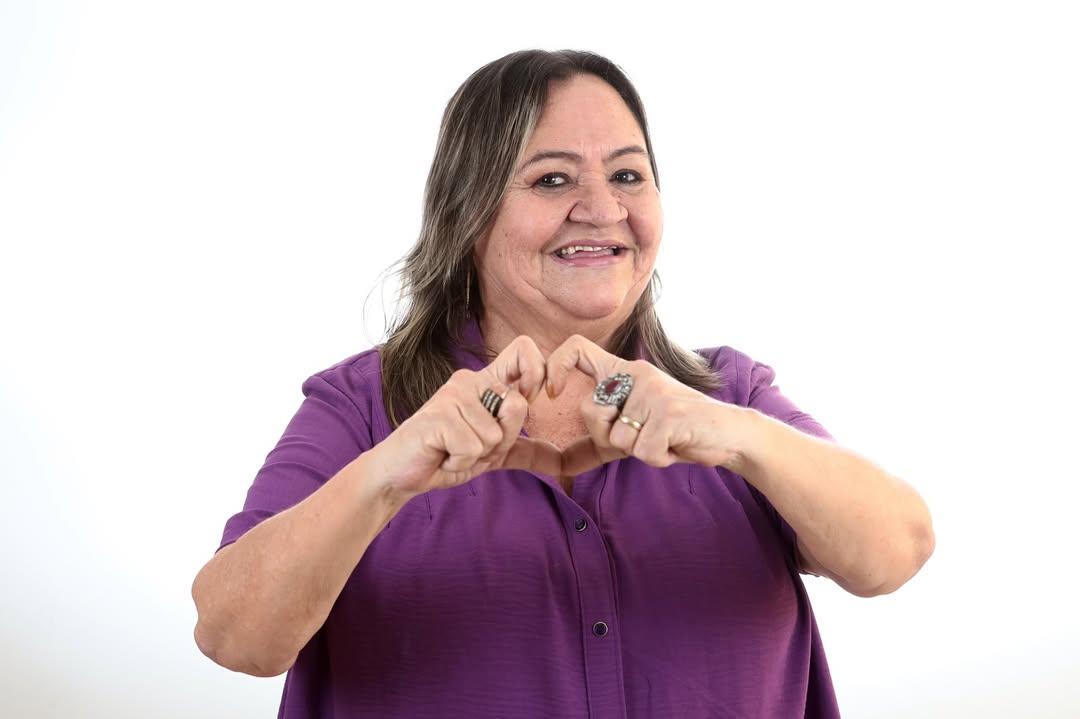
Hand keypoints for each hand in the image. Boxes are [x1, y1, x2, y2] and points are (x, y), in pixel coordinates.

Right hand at [368, 335, 565, 499]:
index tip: (532, 400)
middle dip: (502, 441)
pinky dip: (460, 463)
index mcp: (486, 383)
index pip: (523, 351)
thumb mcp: (492, 452)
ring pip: (495, 436)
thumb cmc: (445, 456)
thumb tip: (561, 456)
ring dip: (477, 457)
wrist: (401, 473)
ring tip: (452, 450)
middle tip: (472, 446)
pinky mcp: (439, 415)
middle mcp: (470, 381)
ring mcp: (453, 395)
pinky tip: (442, 455)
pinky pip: (473, 448)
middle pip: (518, 406)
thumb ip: (523, 448)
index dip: (537, 374)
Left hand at [543, 335, 745, 475]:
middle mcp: (637, 374)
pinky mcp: (669, 413)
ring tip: (665, 439)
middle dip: (609, 439)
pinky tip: (676, 445)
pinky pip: (643, 452)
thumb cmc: (678, 432)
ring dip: (641, 451)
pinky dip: (659, 458)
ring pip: (618, 439)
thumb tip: (558, 460)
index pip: (577, 348)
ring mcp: (654, 391)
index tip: (551, 393)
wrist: (730, 433)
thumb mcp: (636, 425)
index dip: (555, 367)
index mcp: (626, 371)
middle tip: (642, 437)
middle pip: (590, 413)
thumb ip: (602, 432)